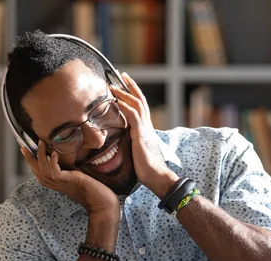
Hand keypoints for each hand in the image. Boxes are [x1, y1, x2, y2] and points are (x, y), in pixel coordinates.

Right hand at [21, 142, 119, 216]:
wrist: (99, 200)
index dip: (29, 159)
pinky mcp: (66, 181)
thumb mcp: (73, 174)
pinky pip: (54, 171)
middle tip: (28, 143)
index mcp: (52, 182)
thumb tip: (60, 153)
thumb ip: (65, 167)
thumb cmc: (89, 187)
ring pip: (42, 169)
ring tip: (42, 143)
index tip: (24, 147)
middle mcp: (52, 183)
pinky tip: (53, 153)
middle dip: (30, 156)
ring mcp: (58, 183)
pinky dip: (52, 161)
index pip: (36, 170)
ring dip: (40, 155)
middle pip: (35, 169)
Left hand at [111, 72, 178, 199]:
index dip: (132, 93)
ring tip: (113, 85)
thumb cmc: (146, 168)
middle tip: (121, 74)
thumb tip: (121, 140)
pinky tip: (117, 101)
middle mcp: (147, 126)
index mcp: (145, 129)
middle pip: (140, 100)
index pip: (140, 106)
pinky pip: (133, 117)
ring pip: (137, 105)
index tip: (123, 83)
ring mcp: (145, 130)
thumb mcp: (136, 151)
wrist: (157, 177)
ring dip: (124, 93)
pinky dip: (125, 107)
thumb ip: (131, 142)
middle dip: (130, 86)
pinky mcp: (141, 136)